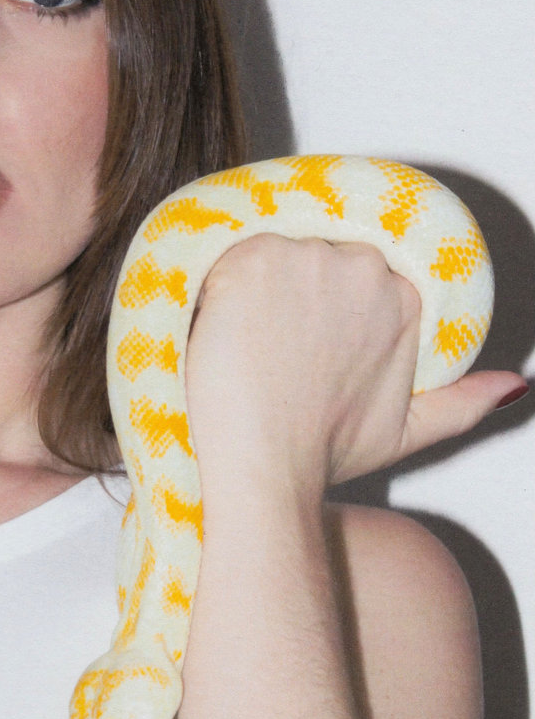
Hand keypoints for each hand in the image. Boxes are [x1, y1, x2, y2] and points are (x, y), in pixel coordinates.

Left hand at [183, 233, 522, 500]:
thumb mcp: (407, 432)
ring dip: (249, 285)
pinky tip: (213, 323)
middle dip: (286, 288)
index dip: (315, 300)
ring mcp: (306, 259)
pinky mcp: (251, 260)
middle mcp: (361, 267)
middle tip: (263, 340)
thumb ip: (463, 403)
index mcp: (402, 298)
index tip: (294, 330)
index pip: (350, 271)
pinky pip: (225, 253)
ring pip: (268, 251)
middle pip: (311, 253)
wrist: (263, 466)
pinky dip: (214, 284)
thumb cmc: (323, 453)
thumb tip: (514, 386)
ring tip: (239, 338)